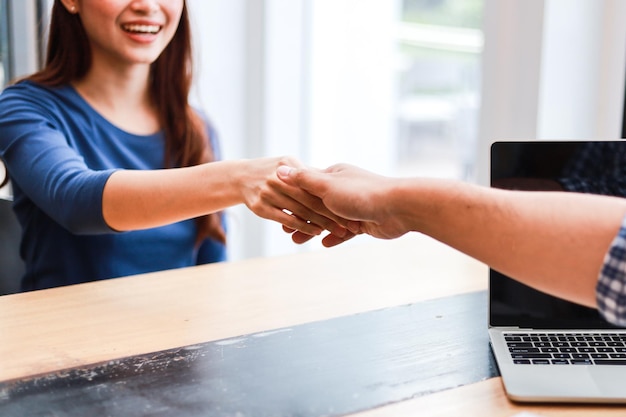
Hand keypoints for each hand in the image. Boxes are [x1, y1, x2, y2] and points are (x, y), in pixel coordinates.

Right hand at [238, 156, 349, 239]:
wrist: (235, 177)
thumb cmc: (268, 170)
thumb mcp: (289, 164)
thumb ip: (307, 173)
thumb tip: (331, 175)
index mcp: (290, 163)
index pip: (317, 182)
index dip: (335, 194)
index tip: (353, 205)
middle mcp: (280, 177)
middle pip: (313, 198)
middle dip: (334, 212)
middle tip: (350, 223)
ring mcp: (269, 192)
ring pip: (302, 210)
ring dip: (322, 222)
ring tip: (339, 231)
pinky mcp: (261, 208)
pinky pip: (287, 219)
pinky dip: (303, 226)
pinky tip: (315, 233)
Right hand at [277, 163, 409, 245]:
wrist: (398, 207)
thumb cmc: (361, 193)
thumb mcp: (326, 186)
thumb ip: (303, 180)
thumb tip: (280, 169)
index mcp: (334, 175)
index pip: (308, 186)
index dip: (293, 199)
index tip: (280, 209)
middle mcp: (344, 188)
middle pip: (317, 205)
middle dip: (301, 218)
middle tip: (286, 231)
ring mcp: (355, 205)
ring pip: (329, 219)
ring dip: (315, 229)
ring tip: (298, 241)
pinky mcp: (365, 221)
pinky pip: (345, 230)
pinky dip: (335, 236)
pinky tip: (324, 244)